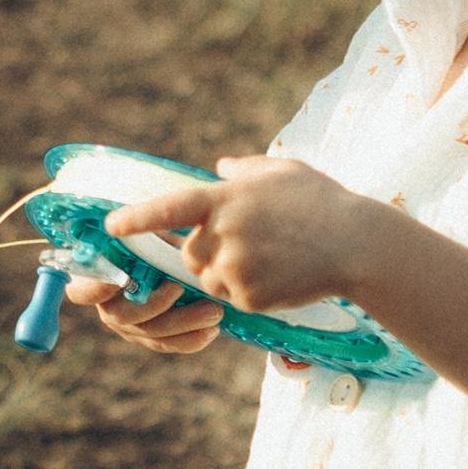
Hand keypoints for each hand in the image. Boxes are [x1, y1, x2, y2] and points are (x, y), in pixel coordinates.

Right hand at [60, 172, 231, 356]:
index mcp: (97, 279)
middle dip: (154, 304)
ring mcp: (131, 327)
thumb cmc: (161, 238)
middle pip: (122, 316)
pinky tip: (211, 330)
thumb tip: (132, 226)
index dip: (96, 289)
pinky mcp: (153, 339)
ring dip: (182, 323)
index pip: (81, 291)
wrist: (189, 258)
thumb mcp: (151, 232)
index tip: (122, 276)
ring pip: (150, 334)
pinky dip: (191, 339)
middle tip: (179, 288)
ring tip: (212, 310)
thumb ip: (142, 236)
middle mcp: (109, 307)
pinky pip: (169, 345)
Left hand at [114, 156, 372, 318]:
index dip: (137, 218)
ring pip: (211, 280)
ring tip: (275, 258)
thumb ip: (244, 170)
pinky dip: (251, 293)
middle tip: (255, 242)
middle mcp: (222, 235)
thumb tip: (219, 168)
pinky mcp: (248, 298)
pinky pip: (234, 299)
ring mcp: (234, 268)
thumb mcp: (283, 170)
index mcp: (224, 200)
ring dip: (230, 274)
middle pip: (191, 254)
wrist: (357, 246)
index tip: (110, 226)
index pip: (169, 209)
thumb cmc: (322, 202)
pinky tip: (282, 277)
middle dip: (211, 252)